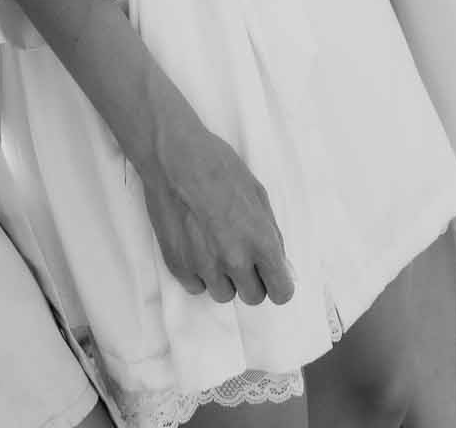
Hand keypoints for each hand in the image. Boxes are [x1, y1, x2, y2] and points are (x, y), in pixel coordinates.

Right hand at [139, 107, 294, 305]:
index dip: (278, 284)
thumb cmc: (220, 167)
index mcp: (260, 241)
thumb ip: (270, 233)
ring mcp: (204, 266)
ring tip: (215, 247)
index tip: (271, 274)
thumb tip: (277, 262)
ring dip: (224, 278)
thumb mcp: (258, 193)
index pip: (281, 292)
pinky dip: (199, 273)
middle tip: (241, 255)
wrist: (174, 157)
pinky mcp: (178, 266)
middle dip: (251, 280)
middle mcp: (234, 260)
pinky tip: (195, 246)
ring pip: (224, 294)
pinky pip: (196, 286)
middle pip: (253, 297)